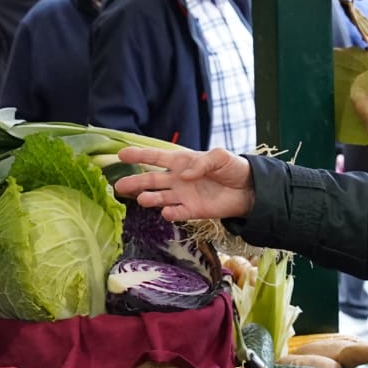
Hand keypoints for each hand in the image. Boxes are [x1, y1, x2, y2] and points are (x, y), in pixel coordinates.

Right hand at [114, 145, 254, 221]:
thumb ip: (202, 162)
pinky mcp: (192, 210)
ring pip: (160, 197)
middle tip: (119, 186)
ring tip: (141, 199)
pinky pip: (177, 212)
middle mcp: (178, 179)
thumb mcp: (220, 157)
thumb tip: (184, 174)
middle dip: (135, 182)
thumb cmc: (233, 168)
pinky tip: (166, 212)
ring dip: (149, 198)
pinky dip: (171, 213)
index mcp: (182, 162)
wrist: (249, 190)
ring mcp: (183, 196)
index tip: (121, 155)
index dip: (139, 156)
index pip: (156, 157)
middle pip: (151, 180)